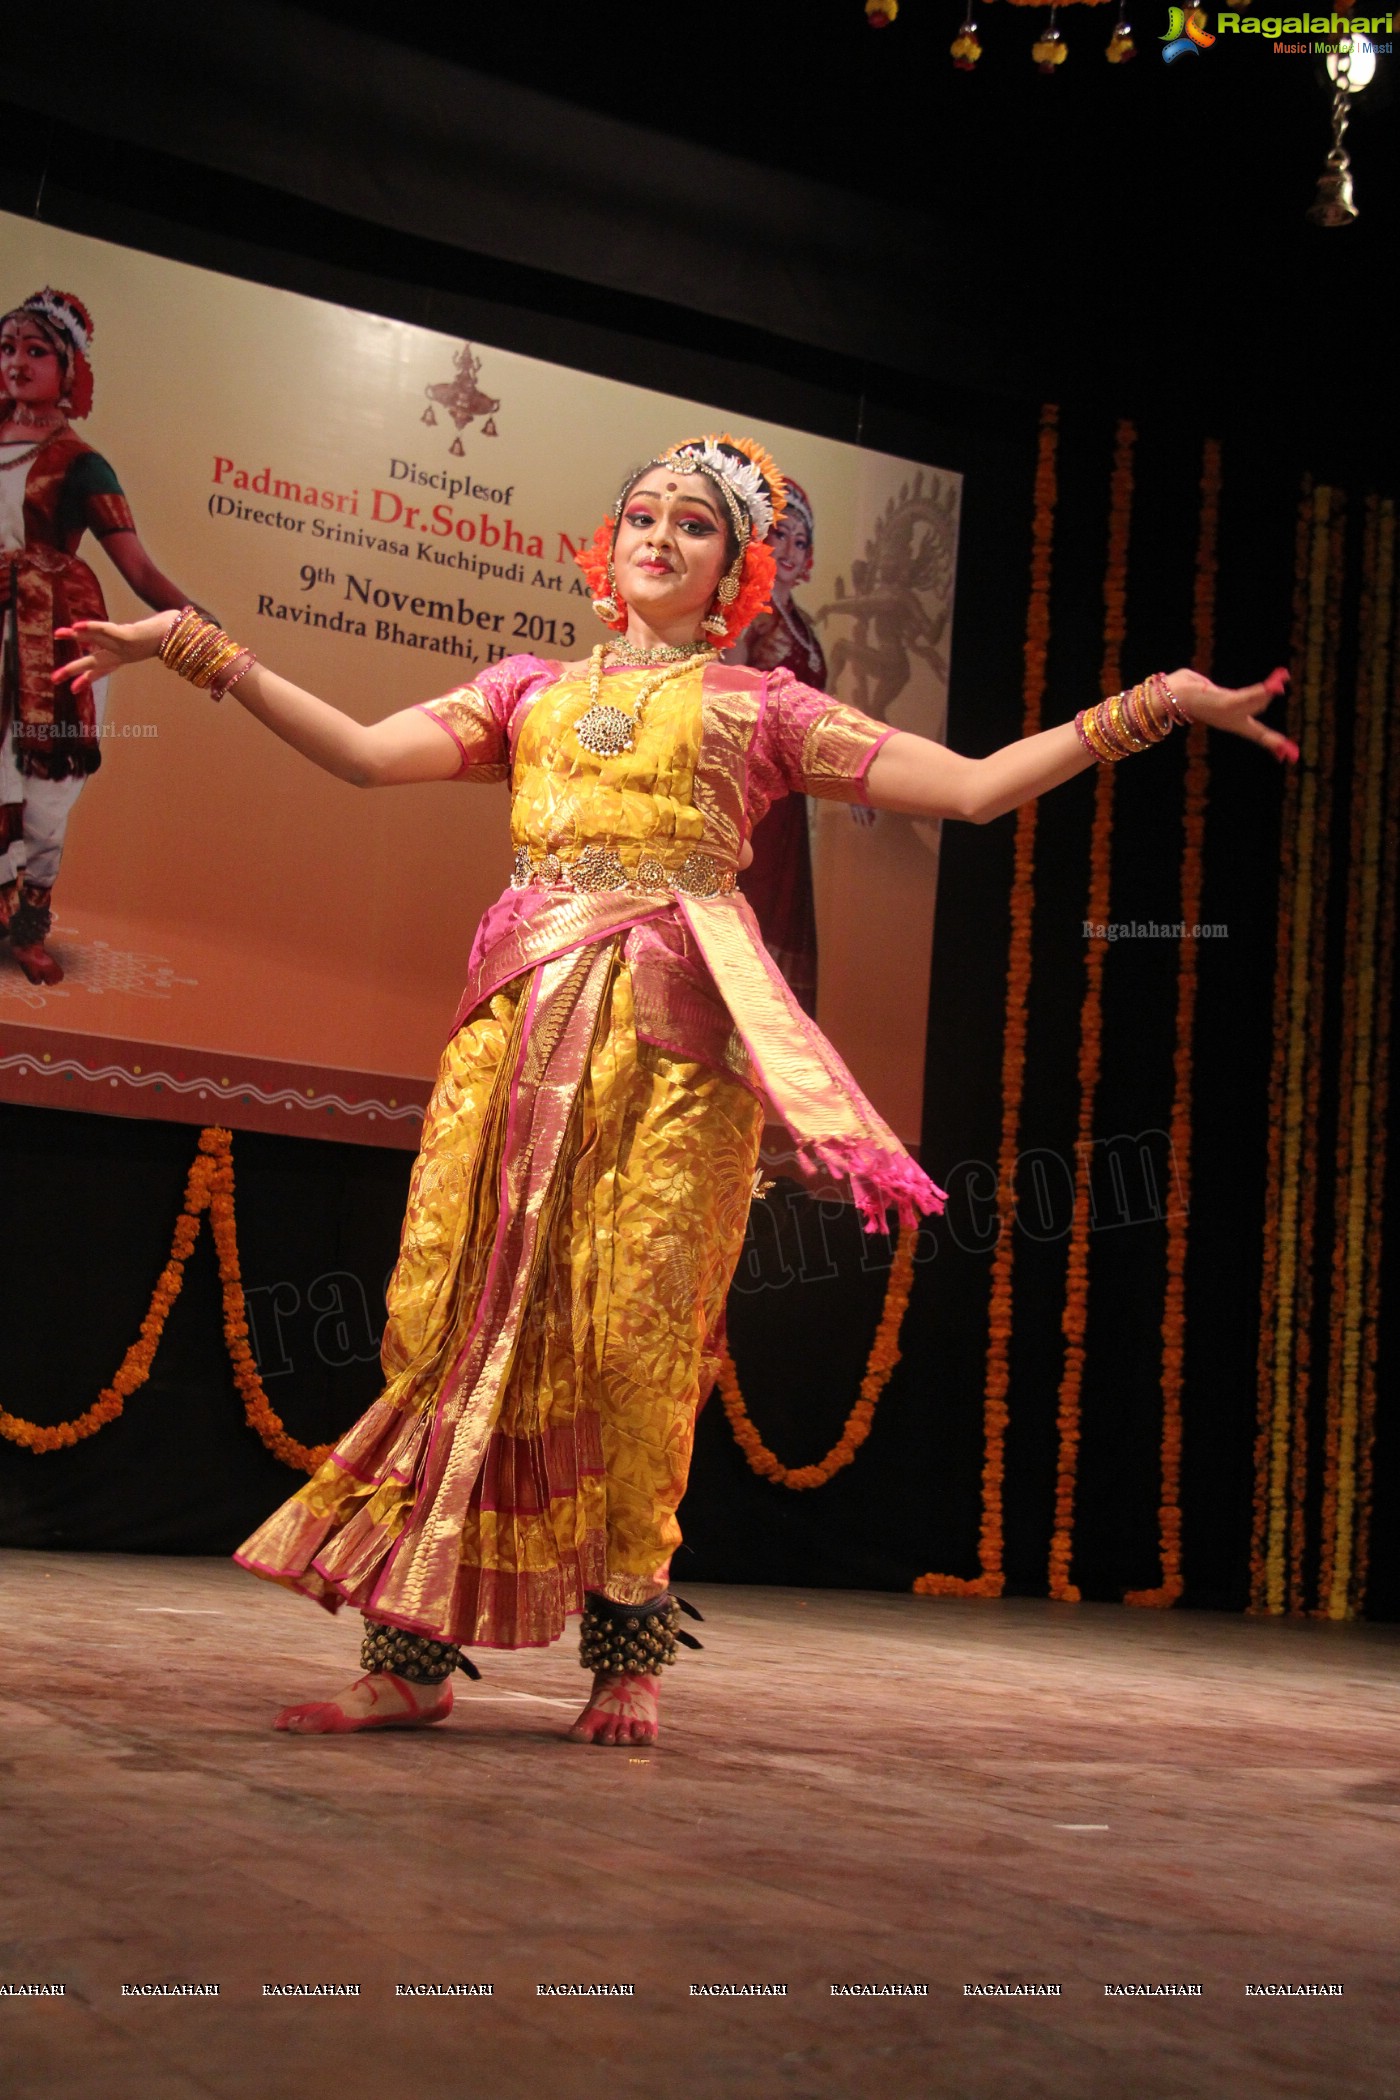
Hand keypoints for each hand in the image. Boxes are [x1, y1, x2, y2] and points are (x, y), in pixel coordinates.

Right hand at [51, 612, 180, 695]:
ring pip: (96, 643)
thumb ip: (143, 639)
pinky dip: (92, 628)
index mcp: (125, 656)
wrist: (185, 632)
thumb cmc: (170, 634)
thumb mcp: (152, 639)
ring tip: (57, 633)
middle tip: (54, 679)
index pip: (102, 669)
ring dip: (75, 638)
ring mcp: (125, 645)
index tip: (73, 690)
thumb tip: (139, 637)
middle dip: (73, 670)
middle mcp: (122, 653)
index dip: (87, 680)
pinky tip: (76, 627)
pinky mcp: (129, 635)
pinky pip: (106, 630)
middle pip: (93, 662)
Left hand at [1162, 666, 1298, 764]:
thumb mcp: (1199, 688)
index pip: (1256, 734)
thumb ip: (1211, 688)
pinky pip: (1247, 698)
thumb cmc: (1178, 689)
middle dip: (1274, 743)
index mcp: (1228, 718)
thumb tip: (1209, 687)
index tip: (1289, 756)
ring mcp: (1228, 714)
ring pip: (1256, 706)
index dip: (1273, 743)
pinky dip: (1261, 691)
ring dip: (1268, 693)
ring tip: (1281, 682)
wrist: (1163, 697)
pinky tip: (1274, 686)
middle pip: (1259, 732)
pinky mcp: (1224, 704)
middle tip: (1292, 754)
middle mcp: (1230, 721)